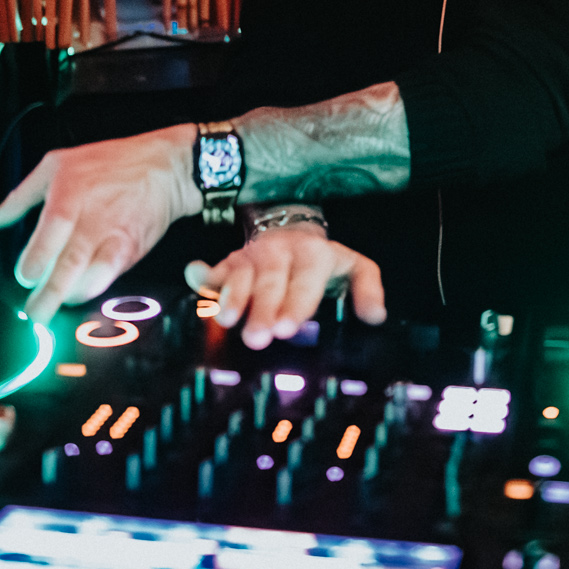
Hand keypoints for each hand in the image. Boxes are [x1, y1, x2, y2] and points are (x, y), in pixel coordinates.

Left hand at [0, 126, 201, 322]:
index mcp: (71, 193)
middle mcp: (94, 217)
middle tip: (34, 314)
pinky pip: (111, 278)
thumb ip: (20, 197)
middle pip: (71, 261)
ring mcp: (115, 236)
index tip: (26, 276)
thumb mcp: (56, 165)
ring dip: (71, 296)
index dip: (38, 258)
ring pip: (92, 276)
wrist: (164, 169)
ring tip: (54, 306)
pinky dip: (94, 290)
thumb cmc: (108, 163)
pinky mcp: (131, 251)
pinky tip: (79, 294)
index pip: (53, 229)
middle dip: (50, 293)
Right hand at [184, 226, 386, 349]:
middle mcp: (279, 253)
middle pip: (269, 282)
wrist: (289, 230)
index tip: (287, 328)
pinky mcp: (228, 263)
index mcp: (312, 255)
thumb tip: (375, 316)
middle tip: (258, 338)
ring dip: (232, 298)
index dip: (295, 304)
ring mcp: (251, 257)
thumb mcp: (352, 267)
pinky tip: (193, 277)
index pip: (305, 280)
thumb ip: (367, 288)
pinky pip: (212, 271)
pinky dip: (201, 276)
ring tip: (226, 320)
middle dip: (262, 310)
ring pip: (239, 276)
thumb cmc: (322, 261)